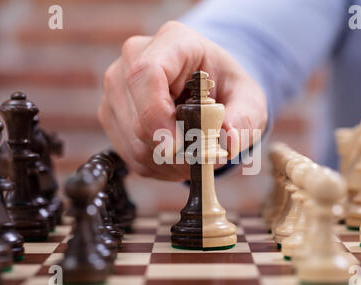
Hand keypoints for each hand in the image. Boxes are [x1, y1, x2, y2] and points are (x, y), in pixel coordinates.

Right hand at [98, 21, 266, 180]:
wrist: (208, 87)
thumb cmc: (225, 87)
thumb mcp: (249, 99)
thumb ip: (243, 119)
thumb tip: (228, 144)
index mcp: (173, 42)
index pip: (146, 73)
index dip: (158, 115)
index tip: (179, 147)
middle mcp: (134, 59)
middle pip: (138, 116)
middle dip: (172, 149)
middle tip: (202, 159)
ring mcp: (117, 87)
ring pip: (132, 141)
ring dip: (167, 162)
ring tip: (193, 157)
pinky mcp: (111, 113)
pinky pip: (129, 153)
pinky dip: (156, 165)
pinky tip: (176, 156)